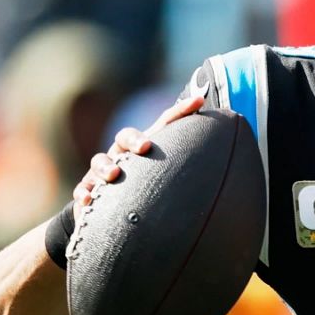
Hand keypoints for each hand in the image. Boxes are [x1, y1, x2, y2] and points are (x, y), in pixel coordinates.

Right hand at [72, 95, 203, 220]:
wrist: (114, 212)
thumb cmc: (147, 187)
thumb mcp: (170, 174)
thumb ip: (193, 160)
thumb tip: (230, 143)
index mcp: (146, 146)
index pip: (164, 124)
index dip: (181, 112)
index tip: (199, 102)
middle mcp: (123, 154)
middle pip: (124, 137)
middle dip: (134, 139)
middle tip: (145, 147)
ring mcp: (104, 172)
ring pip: (99, 161)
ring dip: (105, 166)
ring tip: (114, 175)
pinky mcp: (90, 193)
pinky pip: (83, 190)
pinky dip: (84, 193)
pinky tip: (87, 200)